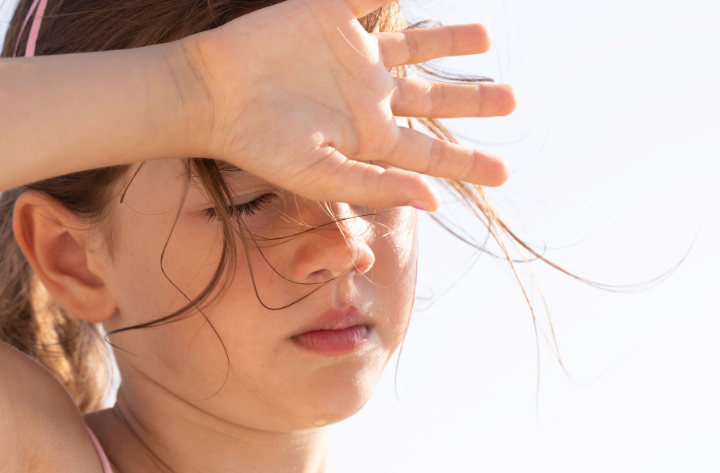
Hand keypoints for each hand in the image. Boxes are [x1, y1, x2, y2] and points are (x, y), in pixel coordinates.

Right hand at [181, 0, 515, 210]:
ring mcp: (352, 56)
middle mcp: (368, 96)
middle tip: (512, 100)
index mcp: (370, 137)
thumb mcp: (321, 174)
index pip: (432, 152)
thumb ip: (379, 186)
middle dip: (473, 99)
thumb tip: (436, 203)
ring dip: (450, 41)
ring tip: (485, 36)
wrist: (211, 94)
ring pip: (415, 46)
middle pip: (433, 99)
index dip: (469, 163)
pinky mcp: (330, 15)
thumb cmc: (259, 143)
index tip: (504, 174)